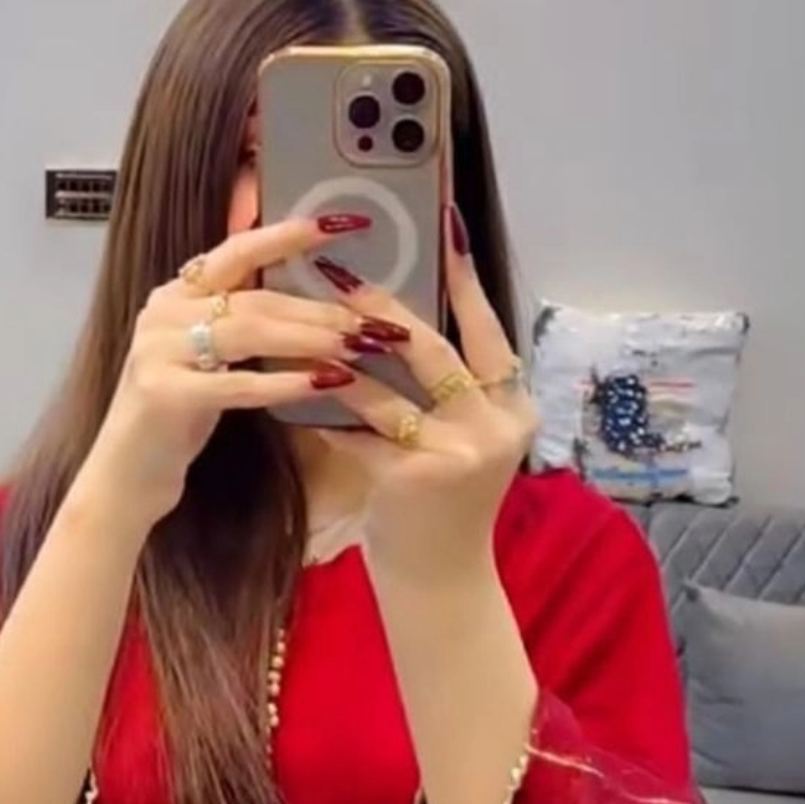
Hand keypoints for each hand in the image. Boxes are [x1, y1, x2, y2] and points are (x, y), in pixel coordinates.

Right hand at [86, 213, 406, 520]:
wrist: (126, 473)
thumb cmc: (180, 413)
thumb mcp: (209, 356)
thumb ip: (245, 320)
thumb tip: (315, 300)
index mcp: (177, 293)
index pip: (237, 250)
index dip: (288, 234)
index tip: (339, 223)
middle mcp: (164, 311)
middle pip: (255, 298)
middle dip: (319, 308)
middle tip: (372, 322)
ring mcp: (159, 350)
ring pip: (249, 331)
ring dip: (310, 339)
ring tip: (358, 349)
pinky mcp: (164, 393)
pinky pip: (236, 383)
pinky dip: (284, 382)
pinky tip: (323, 384)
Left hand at [315, 205, 538, 588]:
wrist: (440, 578)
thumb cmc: (439, 499)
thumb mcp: (455, 437)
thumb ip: (439, 386)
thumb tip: (388, 318)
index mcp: (512, 407)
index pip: (488, 330)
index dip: (465, 280)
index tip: (446, 225)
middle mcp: (497, 426)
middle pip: (434, 349)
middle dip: (381, 307)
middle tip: (339, 272)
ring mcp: (460, 453)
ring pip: (388, 386)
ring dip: (338, 354)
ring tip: (302, 322)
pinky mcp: (416, 477)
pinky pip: (359, 429)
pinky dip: (325, 409)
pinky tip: (292, 387)